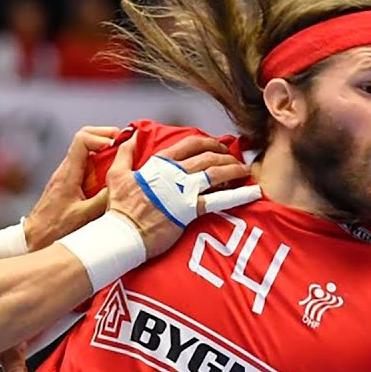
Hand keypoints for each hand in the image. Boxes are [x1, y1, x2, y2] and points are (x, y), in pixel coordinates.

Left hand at [23, 126, 118, 250]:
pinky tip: (111, 174)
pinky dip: (100, 163)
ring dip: (104, 149)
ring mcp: (66, 174)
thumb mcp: (83, 217)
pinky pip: (85, 164)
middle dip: (106, 137)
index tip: (116, 146)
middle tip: (124, 144)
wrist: (34, 236)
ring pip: (86, 150)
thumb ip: (103, 200)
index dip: (101, 137)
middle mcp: (66, 169)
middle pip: (84, 138)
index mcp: (68, 173)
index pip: (82, 139)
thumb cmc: (53, 228)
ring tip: (121, 157)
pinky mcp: (69, 181)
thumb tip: (122, 186)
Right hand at [106, 134, 259, 257]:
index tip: (217, 146)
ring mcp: (184, 192)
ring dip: (234, 169)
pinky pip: (220, 200)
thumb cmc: (120, 208)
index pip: (189, 144)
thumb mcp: (116, 175)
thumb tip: (129, 137)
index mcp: (159, 164)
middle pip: (207, 156)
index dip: (208, 142)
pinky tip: (254, 192)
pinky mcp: (190, 210)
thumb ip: (125, 153)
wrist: (123, 234)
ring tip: (245, 170)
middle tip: (233, 159)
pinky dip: (239, 195)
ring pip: (216, 172)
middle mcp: (174, 174)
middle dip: (225, 154)